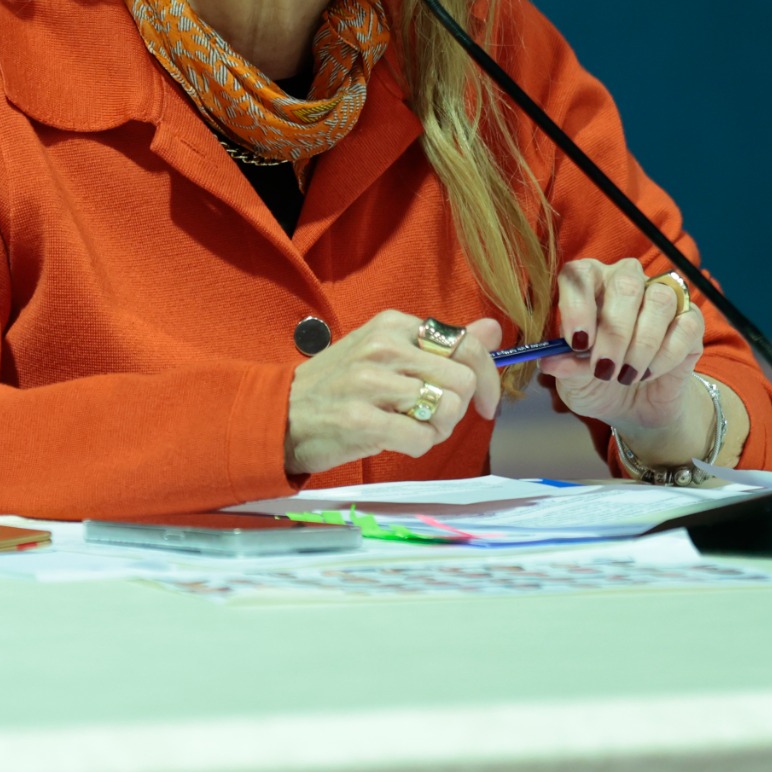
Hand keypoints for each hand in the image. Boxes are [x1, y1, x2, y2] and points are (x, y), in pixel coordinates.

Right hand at [284, 310, 501, 476]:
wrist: (278, 416)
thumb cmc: (337, 387)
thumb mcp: (386, 353)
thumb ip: (440, 344)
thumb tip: (493, 330)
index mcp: (392, 324)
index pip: (464, 344)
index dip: (485, 378)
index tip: (482, 401)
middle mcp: (383, 347)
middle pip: (462, 380)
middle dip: (457, 408)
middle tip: (432, 419)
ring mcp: (370, 383)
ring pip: (447, 409)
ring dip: (437, 429)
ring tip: (409, 428)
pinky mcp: (362, 421)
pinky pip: (422, 439)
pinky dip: (418, 447)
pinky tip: (396, 441)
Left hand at [539, 258, 713, 453]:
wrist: (634, 406)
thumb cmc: (596, 382)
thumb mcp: (573, 381)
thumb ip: (565, 366)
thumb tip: (549, 361)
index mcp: (589, 285)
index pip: (580, 275)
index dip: (578, 305)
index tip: (576, 343)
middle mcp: (625, 282)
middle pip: (625, 283)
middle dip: (615, 331)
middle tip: (604, 368)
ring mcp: (661, 298)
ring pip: (659, 300)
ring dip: (642, 344)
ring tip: (626, 375)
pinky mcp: (690, 320)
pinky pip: (687, 324)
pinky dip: (667, 353)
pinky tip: (649, 372)